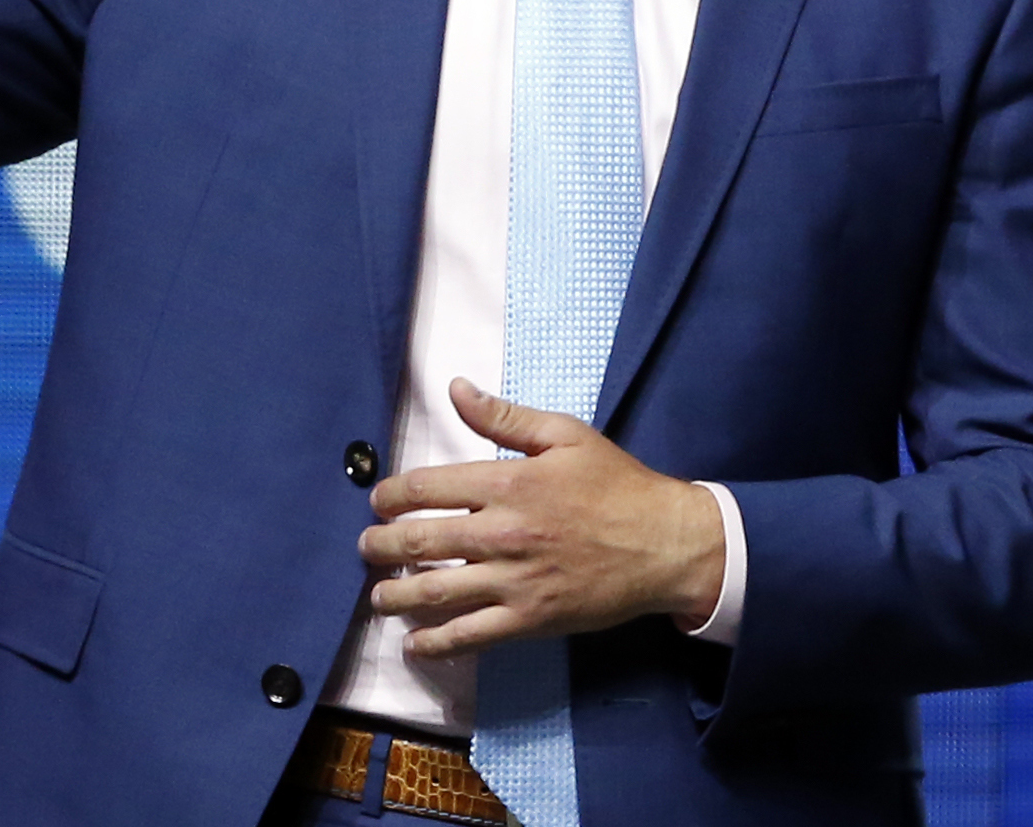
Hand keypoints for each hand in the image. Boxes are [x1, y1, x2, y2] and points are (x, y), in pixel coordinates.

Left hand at [356, 378, 724, 659]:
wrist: (665, 544)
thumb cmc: (617, 485)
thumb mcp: (565, 434)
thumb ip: (505, 415)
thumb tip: (456, 388)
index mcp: (509, 482)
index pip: (428, 487)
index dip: (392, 495)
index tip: (378, 501)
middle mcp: (503, 532)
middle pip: (422, 541)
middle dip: (383, 545)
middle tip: (367, 547)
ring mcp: (515, 581)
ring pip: (438, 591)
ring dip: (398, 594)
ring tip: (379, 594)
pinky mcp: (530, 619)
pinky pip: (472, 635)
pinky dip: (437, 642)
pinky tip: (415, 643)